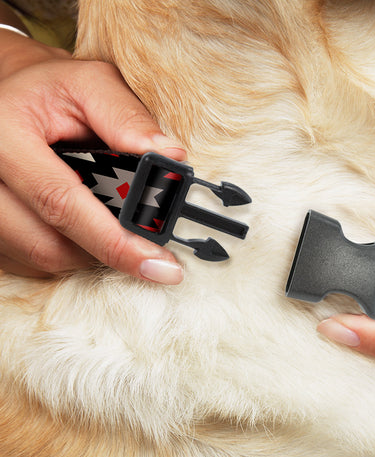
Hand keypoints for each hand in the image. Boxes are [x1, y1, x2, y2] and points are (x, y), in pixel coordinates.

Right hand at [0, 31, 185, 282]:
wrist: (7, 96)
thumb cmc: (51, 89)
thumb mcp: (90, 84)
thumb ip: (128, 117)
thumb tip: (170, 156)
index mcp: (3, 135)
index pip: (61, 203)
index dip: (115, 242)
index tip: (160, 266)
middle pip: (49, 244)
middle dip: (107, 251)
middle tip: (148, 249)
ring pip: (41, 258)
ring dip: (88, 252)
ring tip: (113, 225)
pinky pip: (30, 260)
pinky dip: (68, 252)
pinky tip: (84, 228)